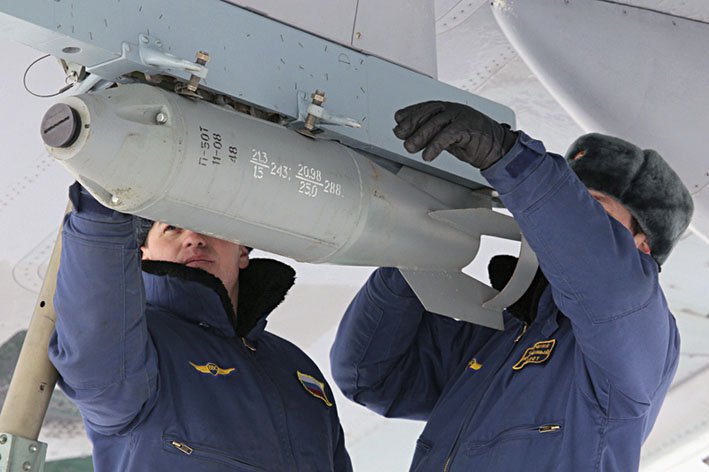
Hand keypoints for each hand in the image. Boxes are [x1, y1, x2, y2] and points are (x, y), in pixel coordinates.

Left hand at [393, 101, 517, 168]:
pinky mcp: (468, 128)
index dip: (410, 113)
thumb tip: (408, 136)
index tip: (397, 120)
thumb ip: (431, 133)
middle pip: (428, 113)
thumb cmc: (472, 141)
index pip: (425, 107)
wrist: (496, 148)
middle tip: (399, 135)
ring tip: (410, 147)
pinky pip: (448, 136)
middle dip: (411, 123)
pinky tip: (427, 156)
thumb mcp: (447, 136)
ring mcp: (461, 117)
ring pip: (435, 123)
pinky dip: (435, 146)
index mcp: (448, 108)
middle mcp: (453, 110)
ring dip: (420, 136)